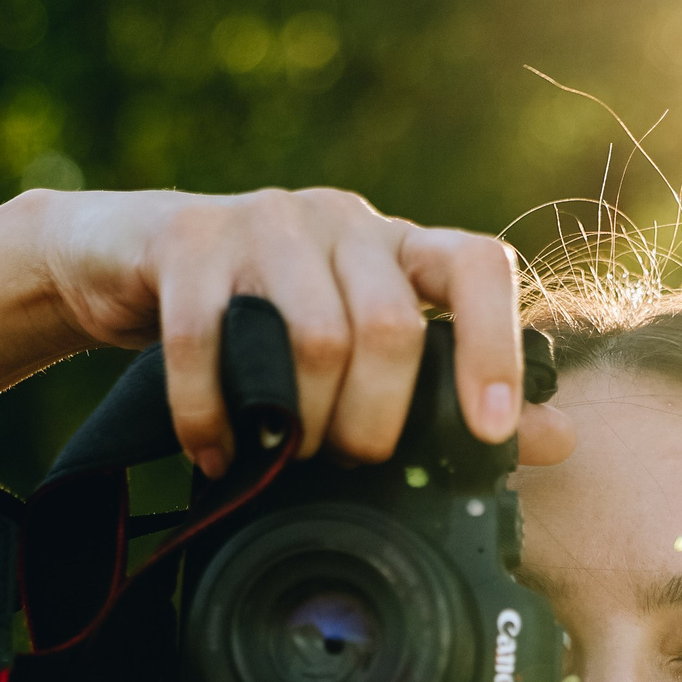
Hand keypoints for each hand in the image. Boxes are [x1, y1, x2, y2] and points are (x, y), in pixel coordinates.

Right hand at [25, 187, 573, 476]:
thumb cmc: (259, 321)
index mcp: (397, 246)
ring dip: (299, 423)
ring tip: (282, 458)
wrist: (124, 263)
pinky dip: (211, 415)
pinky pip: (207, 342)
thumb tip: (557, 438)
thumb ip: (449, 394)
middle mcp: (341, 220)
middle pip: (389, 326)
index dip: (494, 345)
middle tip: (347, 461)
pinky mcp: (186, 242)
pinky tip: (214, 452)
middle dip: (374, 419)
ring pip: (312, 336)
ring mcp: (262, 221)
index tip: (487, 429)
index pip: (478, 265)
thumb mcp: (357, 353)